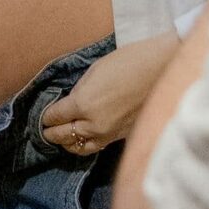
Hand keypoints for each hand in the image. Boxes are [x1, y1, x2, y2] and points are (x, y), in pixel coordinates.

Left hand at [41, 34, 180, 156]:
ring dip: (68, 143)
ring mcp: (110, 133)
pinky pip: (98, 145)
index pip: (55, 117)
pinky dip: (88, 143)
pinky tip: (85, 139)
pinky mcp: (123, 136)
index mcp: (84, 104)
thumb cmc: (131, 61)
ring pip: (80, 147)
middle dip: (52, 133)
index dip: (46, 116)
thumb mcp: (96, 70)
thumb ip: (80, 90)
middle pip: (64, 135)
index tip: (44, 116)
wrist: (164, 69)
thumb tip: (72, 102)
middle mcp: (94, 124)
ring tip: (62, 138)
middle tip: (45, 131)